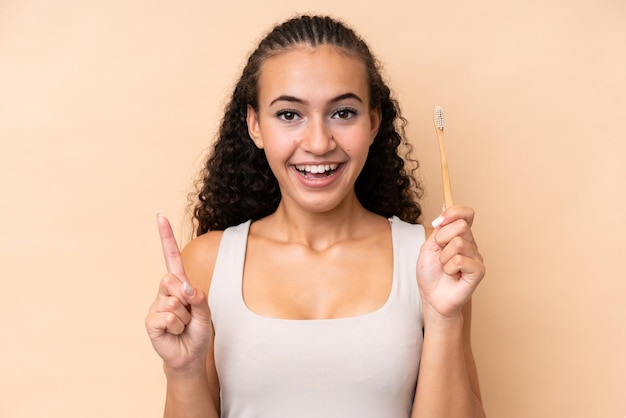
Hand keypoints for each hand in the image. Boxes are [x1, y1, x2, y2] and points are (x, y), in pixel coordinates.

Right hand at [145, 214, 212, 372]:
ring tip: (183, 325)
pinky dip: (177, 326)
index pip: (170, 256)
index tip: (160, 216)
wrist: (190, 355)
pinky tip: (174, 332)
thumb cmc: (197, 331)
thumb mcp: (205, 312)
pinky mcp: (150, 320)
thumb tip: (185, 288)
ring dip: (185, 317)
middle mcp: (165, 291)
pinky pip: (167, 317)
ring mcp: (156, 305)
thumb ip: (199, 297)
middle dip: (186, 298)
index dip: (165, 236)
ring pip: (173, 302)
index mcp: (179, 283)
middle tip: (189, 314)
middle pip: (171, 279)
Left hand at [416, 206, 484, 320]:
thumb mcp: (429, 246)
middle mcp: (471, 243)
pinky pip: (460, 260)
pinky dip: (449, 268)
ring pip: (458, 243)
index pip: (466, 213)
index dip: (454, 212)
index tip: (439, 222)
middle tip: (439, 254)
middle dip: (442, 239)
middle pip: (461, 225)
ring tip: (445, 268)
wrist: (432, 297)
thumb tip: (445, 210)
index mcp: (460, 235)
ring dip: (444, 257)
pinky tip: (451, 275)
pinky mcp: (479, 270)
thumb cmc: (431, 274)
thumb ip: (439, 229)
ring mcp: (476, 257)